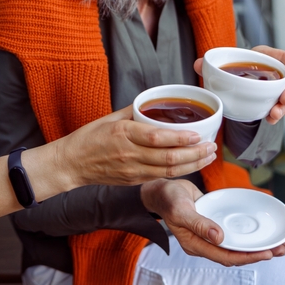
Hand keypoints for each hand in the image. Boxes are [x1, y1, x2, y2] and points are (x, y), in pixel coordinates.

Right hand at [56, 108, 217, 187]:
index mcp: (124, 134)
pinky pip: (161, 177)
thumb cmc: (89, 138)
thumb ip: (135, 111)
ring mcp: (132, 171)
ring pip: (169, 171)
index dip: (180, 138)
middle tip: (211, 146)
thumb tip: (155, 103)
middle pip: (169, 158)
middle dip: (195, 154)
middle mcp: (130, 154)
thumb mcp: (111, 118)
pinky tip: (191, 165)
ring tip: (208, 157)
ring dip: (192, 165)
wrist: (72, 163)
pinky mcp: (134, 181)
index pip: (157, 138)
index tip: (197, 134)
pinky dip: (180, 172)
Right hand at [140, 179, 284, 265]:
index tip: (267, 253)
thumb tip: (219, 237)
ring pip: (237, 246)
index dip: (247, 257)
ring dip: (257, 246)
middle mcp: (204, 244)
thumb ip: (199, 223)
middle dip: (259, 254)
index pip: (226, 257)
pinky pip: (234, 234)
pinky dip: (249, 234)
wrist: (162, 190)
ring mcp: (209, 236)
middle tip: (282, 249)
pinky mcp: (214, 226)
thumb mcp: (181, 209)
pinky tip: (262, 231)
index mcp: (195, 245)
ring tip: (280, 244)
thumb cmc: (168, 199)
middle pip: (236, 255)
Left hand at [194, 46, 284, 124]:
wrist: (238, 75)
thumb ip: (212, 64)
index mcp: (270, 57)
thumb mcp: (229, 61)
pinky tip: (270, 119)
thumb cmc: (237, 65)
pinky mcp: (276, 99)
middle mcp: (279, 72)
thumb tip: (197, 64)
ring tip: (275, 114)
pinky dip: (277, 114)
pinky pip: (281, 107)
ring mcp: (280, 87)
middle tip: (284, 100)